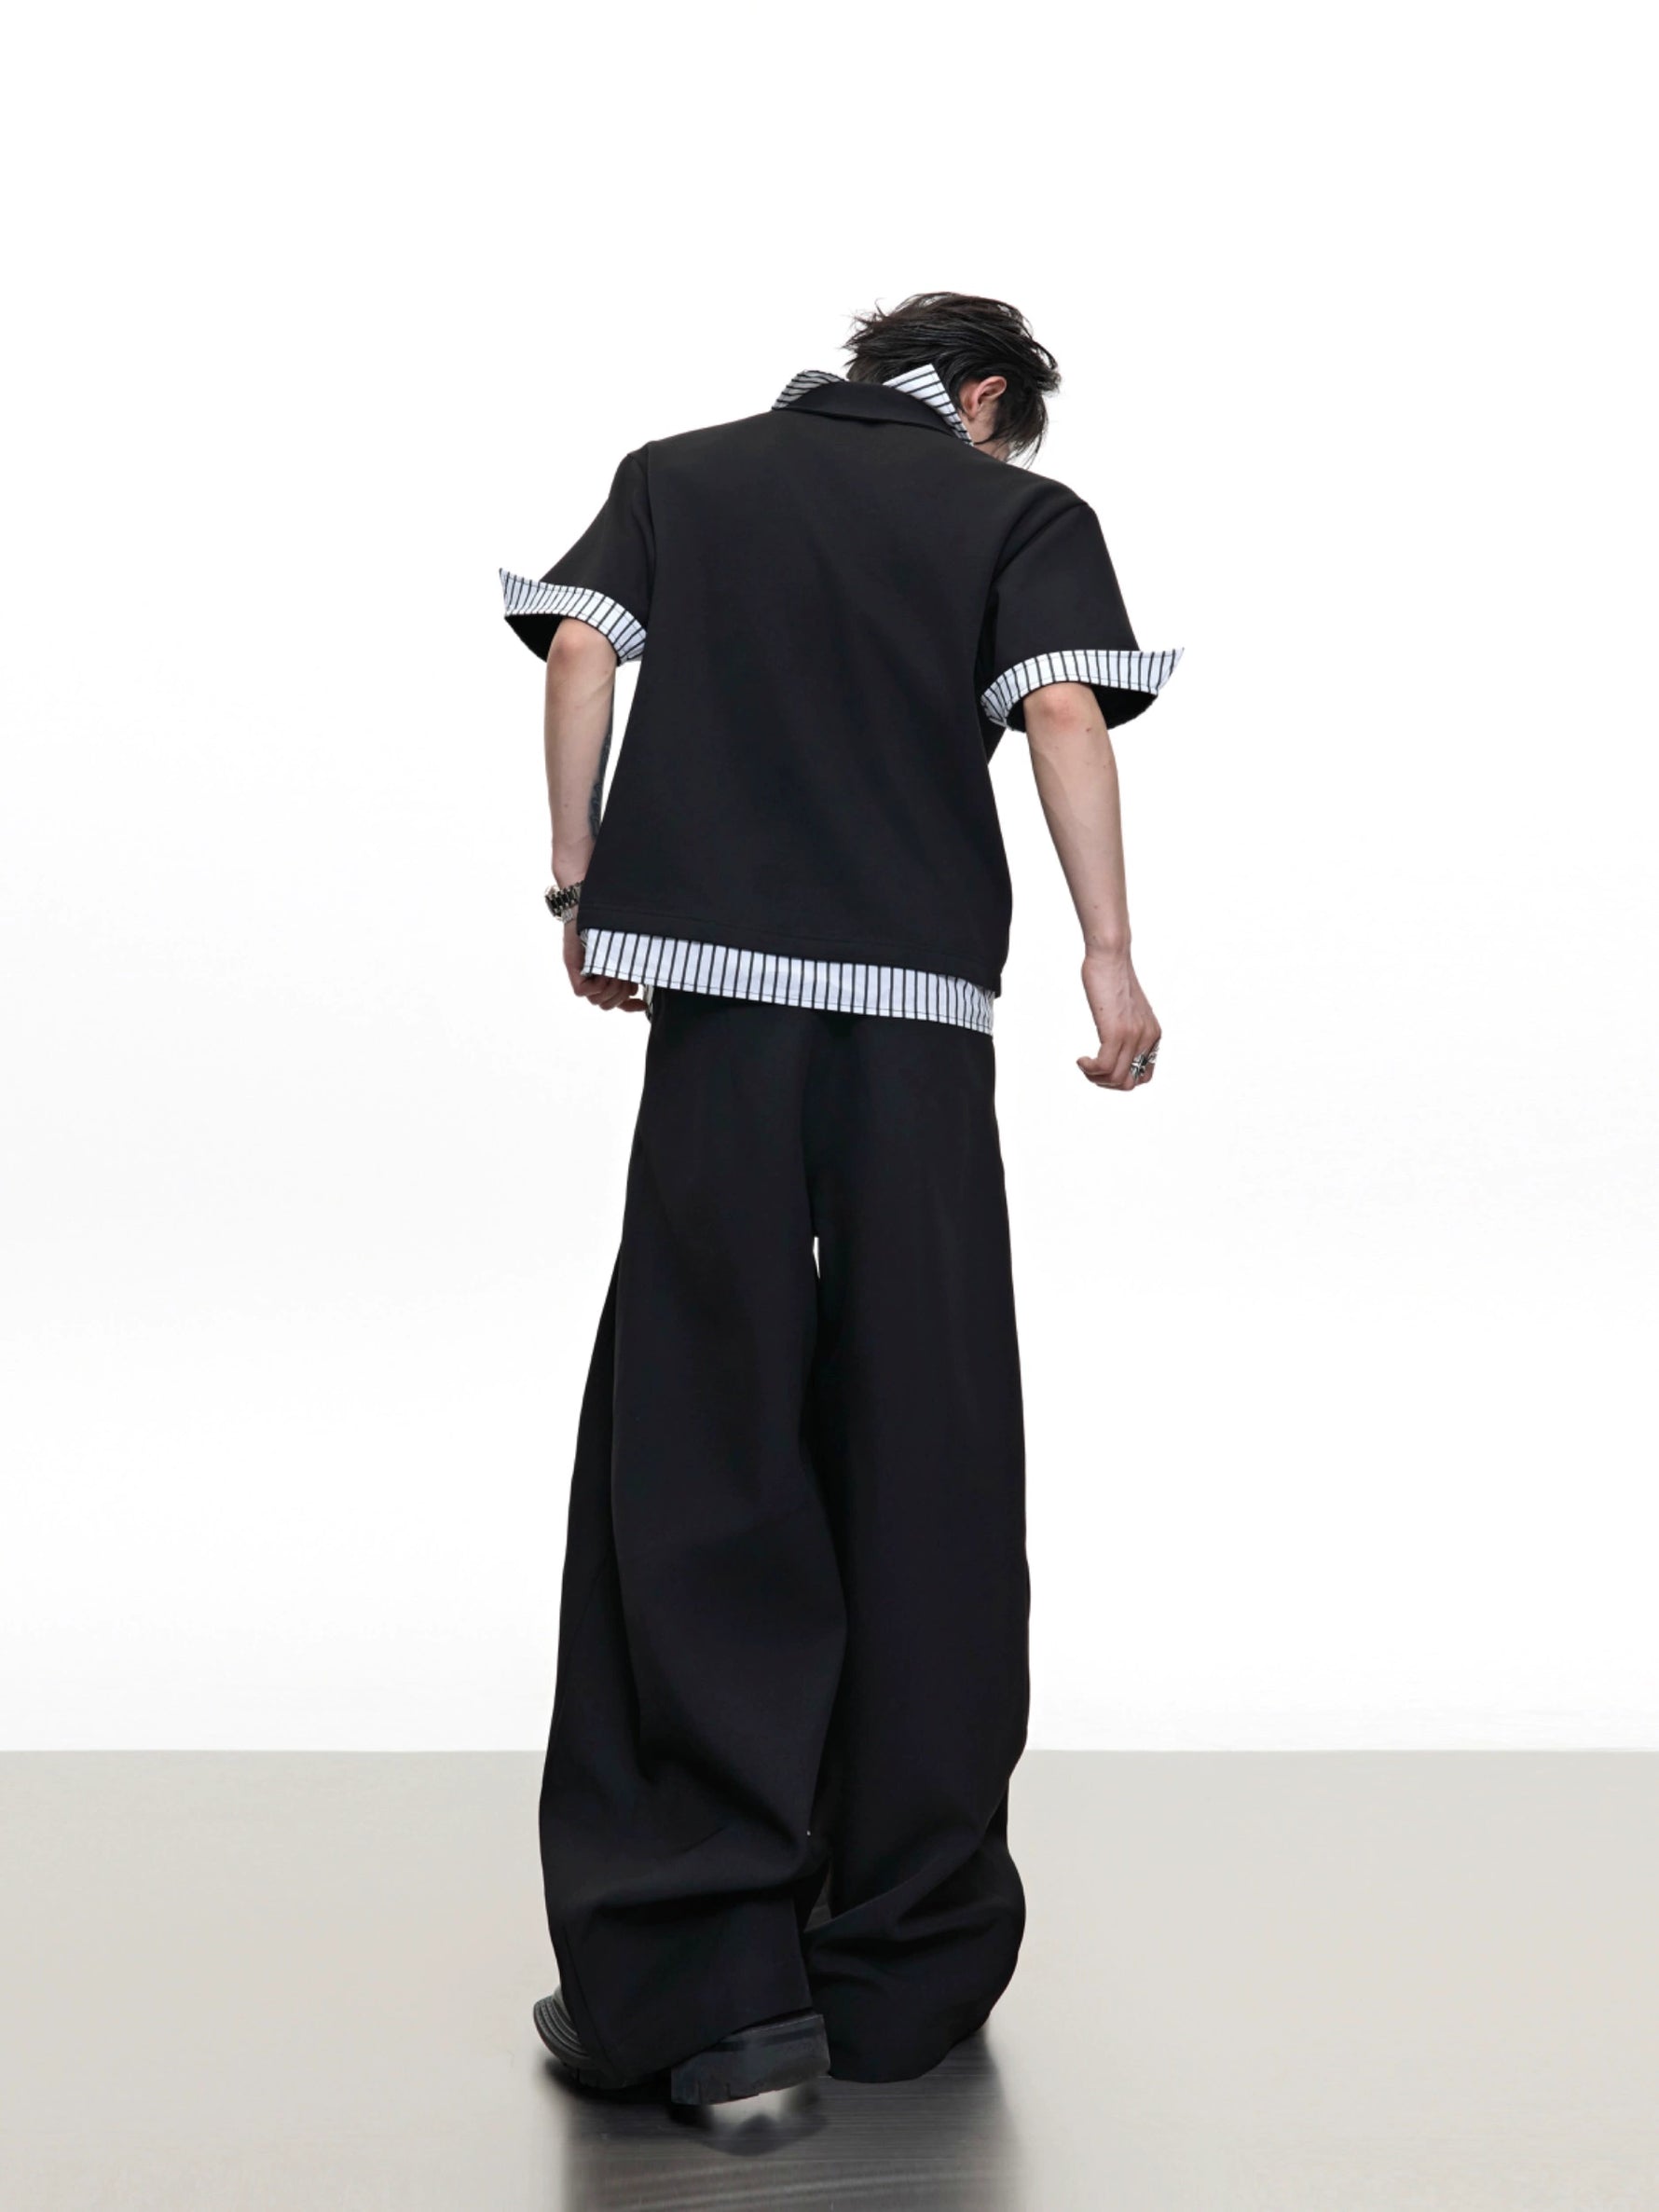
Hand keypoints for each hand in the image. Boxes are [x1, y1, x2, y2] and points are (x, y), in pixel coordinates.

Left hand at [562, 919, 645, 1011]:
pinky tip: (603, 968)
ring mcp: (582, 976)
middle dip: (621, 994)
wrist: (590, 908)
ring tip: (615, 969)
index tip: (644, 1004)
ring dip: (610, 988)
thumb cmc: (607, 926)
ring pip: (596, 1001)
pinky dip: (596, 984)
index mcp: (607, 977)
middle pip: (607, 1005)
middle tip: (625, 976)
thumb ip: (630, 971)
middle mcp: (593, 979)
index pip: (617, 1002)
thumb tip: (637, 990)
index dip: (630, 1007)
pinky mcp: (573, 971)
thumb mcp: (623, 953)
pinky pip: (583, 991)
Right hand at [1076, 948, 1159, 1089]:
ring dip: (1095, 1078)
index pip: (1143, 1076)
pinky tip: (1081, 1059)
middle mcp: (1147, 1039)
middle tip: (1090, 1068)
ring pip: (1117, 1080)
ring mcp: (1133, 1036)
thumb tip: (1114, 1046)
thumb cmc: (1113, 978)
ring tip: (1084, 1064)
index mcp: (1152, 1035)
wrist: (1110, 957)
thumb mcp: (1127, 1010)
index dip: (1120, 1078)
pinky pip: (1105, 1067)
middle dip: (1106, 1083)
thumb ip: (1128, 1029)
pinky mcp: (1116, 1032)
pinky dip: (1089, 1069)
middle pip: (1129, 1083)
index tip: (1103, 1066)